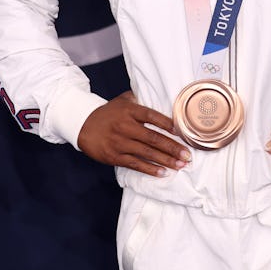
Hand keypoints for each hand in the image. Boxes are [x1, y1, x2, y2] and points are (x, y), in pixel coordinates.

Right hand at [77, 91, 191, 176]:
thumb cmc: (108, 112)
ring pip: (146, 153)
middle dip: (172, 147)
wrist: (83, 124)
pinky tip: (163, 172)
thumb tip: (160, 97)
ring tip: (180, 165)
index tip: (180, 131)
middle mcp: (125, 126)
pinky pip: (135, 164)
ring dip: (165, 160)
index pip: (151, 116)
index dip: (167, 123)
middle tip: (187, 155)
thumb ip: (139, 99)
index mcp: (129, 111)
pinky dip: (150, 169)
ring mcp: (120, 143)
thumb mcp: (122, 100)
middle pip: (153, 138)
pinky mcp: (114, 156)